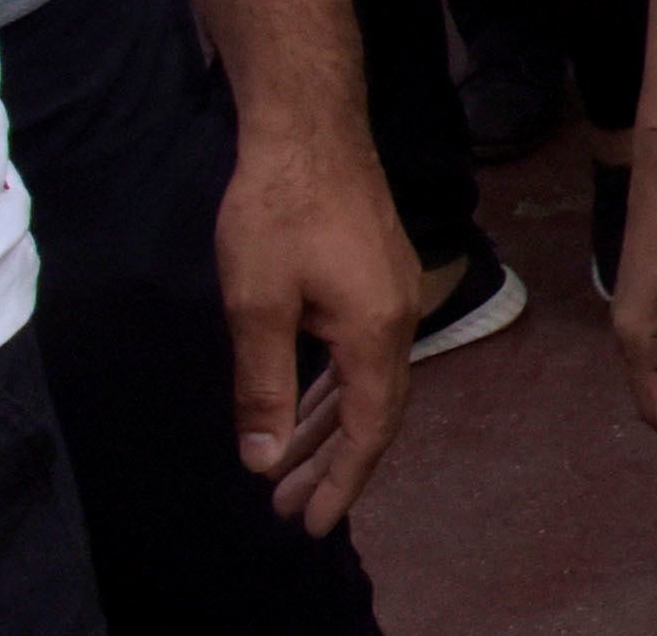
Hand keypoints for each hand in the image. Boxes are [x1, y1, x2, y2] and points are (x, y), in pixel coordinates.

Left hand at [211, 117, 414, 533]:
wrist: (309, 129)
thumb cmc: (279, 215)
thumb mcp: (258, 308)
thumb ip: (265, 388)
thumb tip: (266, 460)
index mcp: (377, 331)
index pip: (369, 426)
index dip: (342, 480)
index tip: (312, 527)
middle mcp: (398, 317)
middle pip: (372, 409)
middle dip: (330, 463)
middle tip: (288, 509)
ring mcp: (390, 292)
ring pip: (363, 379)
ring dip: (325, 426)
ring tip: (287, 470)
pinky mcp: (374, 274)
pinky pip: (357, 352)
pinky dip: (330, 387)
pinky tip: (302, 401)